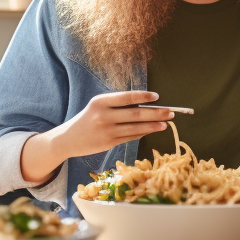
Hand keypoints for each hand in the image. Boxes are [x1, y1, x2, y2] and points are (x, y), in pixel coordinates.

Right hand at [20, 91, 172, 183]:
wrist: (69, 138)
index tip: (157, 97)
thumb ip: (119, 106)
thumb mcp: (99, 107)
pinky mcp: (109, 143)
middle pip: (135, 113)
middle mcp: (103, 115)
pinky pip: (131, 136)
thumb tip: (147, 106)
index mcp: (100, 101)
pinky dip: (143, 132)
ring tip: (166, 123)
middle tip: (170, 112)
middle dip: (156, 113)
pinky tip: (152, 130)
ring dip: (153, 125)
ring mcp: (107, 130)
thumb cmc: (89, 119)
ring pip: (136, 127)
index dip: (143, 96)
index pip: (126, 97)